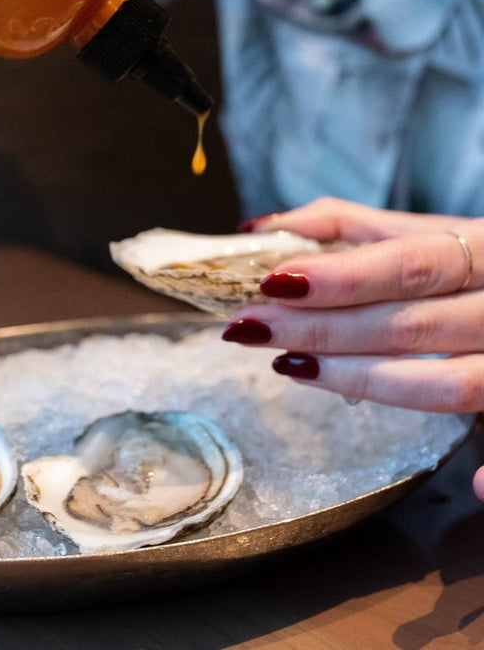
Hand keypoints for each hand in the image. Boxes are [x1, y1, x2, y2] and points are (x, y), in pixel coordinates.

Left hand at [223, 197, 483, 498]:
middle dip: (324, 329)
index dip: (341, 277)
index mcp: (481, 250)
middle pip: (412, 325)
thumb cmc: (476, 263)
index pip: (408, 263)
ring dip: (364, 381)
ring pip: (449, 384)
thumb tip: (264, 228)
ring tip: (291, 367)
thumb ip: (351, 226)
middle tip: (252, 327)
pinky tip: (472, 486)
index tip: (272, 283)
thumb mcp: (428, 230)